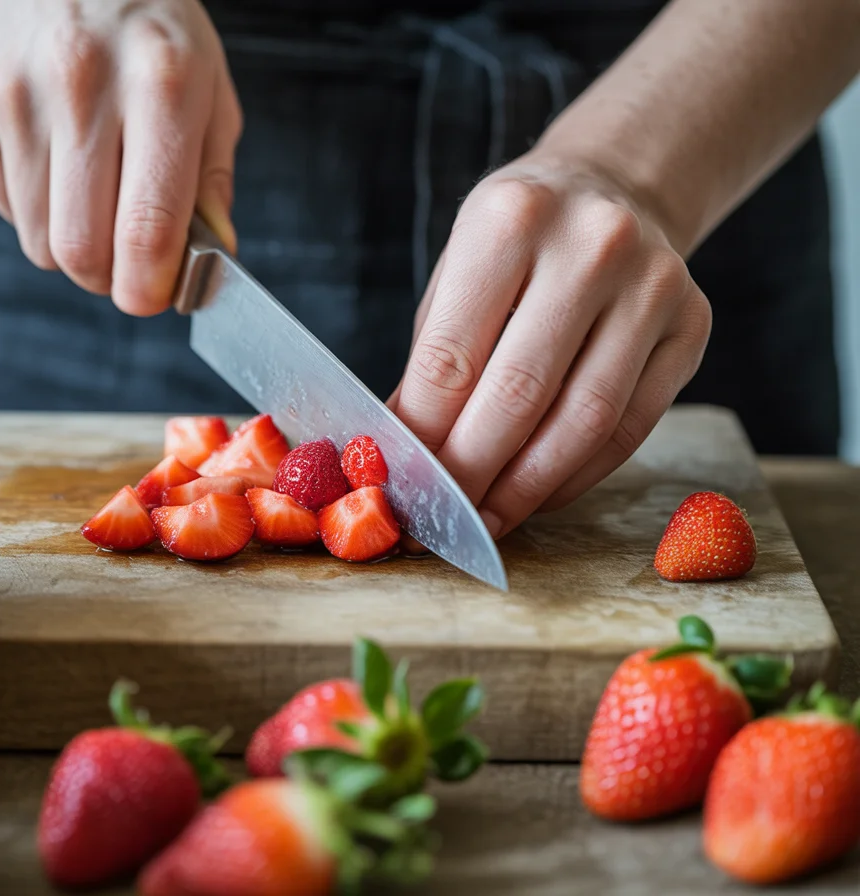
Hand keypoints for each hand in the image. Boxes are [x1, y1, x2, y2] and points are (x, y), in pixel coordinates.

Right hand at [0, 0, 240, 314]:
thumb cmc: (152, 35)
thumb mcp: (210, 92)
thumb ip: (211, 181)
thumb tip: (210, 258)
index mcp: (160, 84)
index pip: (148, 226)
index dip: (150, 287)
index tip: (155, 297)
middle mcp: (82, 84)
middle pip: (81, 249)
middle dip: (109, 278)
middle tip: (128, 265)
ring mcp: (16, 94)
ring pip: (38, 240)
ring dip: (73, 247)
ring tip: (96, 202)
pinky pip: (6, 208)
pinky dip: (37, 212)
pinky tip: (59, 167)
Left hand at [389, 155, 711, 537]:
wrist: (614, 190)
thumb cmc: (516, 244)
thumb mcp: (458, 275)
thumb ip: (433, 361)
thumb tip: (403, 453)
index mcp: (510, 220)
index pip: (451, 358)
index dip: (424, 437)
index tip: (406, 484)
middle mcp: (592, 245)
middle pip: (519, 395)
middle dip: (473, 472)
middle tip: (445, 514)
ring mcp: (654, 285)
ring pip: (584, 421)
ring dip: (528, 487)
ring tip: (490, 518)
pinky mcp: (692, 327)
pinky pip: (631, 428)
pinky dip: (579, 474)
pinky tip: (542, 493)